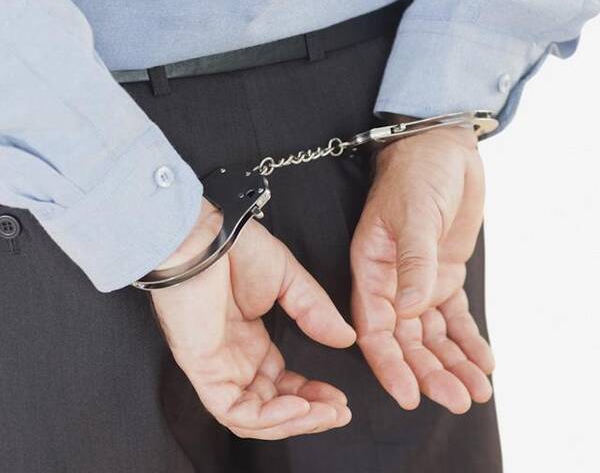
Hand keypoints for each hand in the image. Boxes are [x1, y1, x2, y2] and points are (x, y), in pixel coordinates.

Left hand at [151, 198, 355, 438]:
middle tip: (338, 412)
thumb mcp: (288, 279)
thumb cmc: (236, 248)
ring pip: (252, 417)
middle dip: (309, 413)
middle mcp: (234, 356)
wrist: (206, 234)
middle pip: (271, 405)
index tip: (339, 397)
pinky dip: (269, 417)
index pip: (281, 383)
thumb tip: (345, 337)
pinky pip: (233, 410)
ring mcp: (217, 365)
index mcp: (250, 338)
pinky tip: (298, 406)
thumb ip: (314, 312)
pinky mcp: (203, 367)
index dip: (312, 394)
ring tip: (325, 413)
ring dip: (294, 421)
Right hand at [350, 124, 494, 413]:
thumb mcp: (413, 215)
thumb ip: (412, 262)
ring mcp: (419, 281)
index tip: (409, 394)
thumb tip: (410, 310)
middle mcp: (391, 282)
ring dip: (451, 363)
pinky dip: (468, 340)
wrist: (442, 151)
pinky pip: (454, 317)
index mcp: (370, 268)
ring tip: (475, 391)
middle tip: (457, 399)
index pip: (375, 326)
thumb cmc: (416, 175)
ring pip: (432, 334)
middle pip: (407, 339)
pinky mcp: (445, 276)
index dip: (389, 363)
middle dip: (429, 371)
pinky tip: (483, 361)